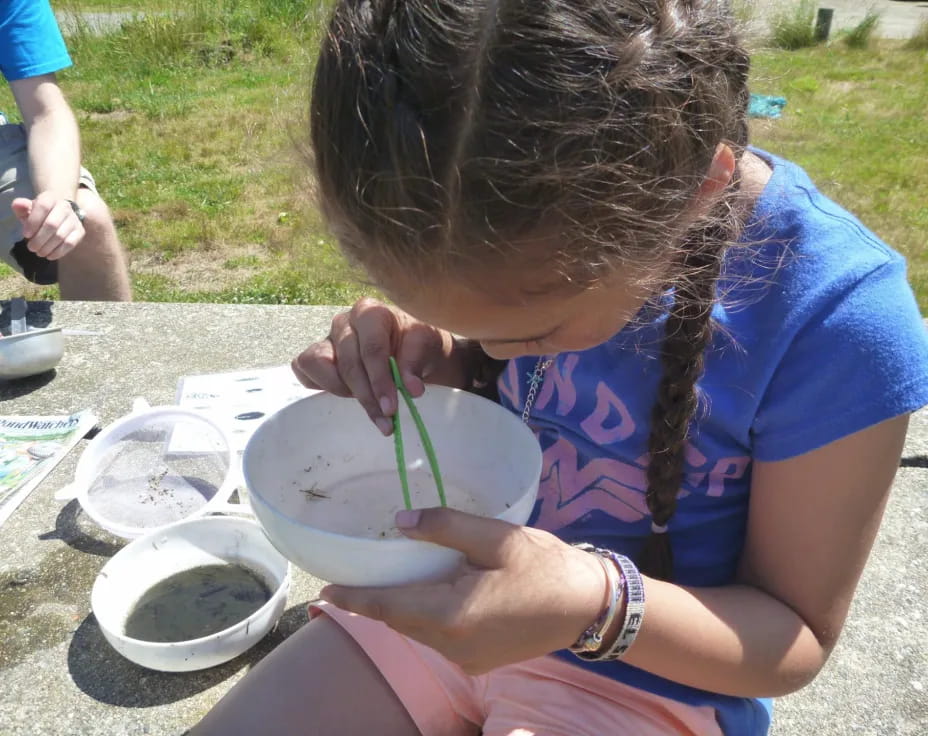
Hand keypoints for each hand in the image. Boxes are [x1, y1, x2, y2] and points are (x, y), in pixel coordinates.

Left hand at [11, 193, 84, 260]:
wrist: (59, 216)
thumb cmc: (39, 215)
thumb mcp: (27, 210)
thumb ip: (20, 207)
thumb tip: (18, 205)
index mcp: (50, 198)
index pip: (43, 207)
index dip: (33, 222)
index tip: (25, 235)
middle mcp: (65, 206)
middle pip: (52, 224)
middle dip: (39, 239)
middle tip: (31, 248)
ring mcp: (74, 219)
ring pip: (60, 236)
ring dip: (47, 247)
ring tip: (39, 252)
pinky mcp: (80, 231)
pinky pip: (70, 243)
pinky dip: (58, 252)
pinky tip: (50, 256)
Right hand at [292, 298, 463, 434]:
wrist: (412, 347)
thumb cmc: (416, 342)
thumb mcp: (424, 346)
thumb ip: (415, 365)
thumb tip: (412, 390)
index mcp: (371, 312)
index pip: (371, 348)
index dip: (380, 381)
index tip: (391, 408)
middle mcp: (345, 322)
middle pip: (348, 362)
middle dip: (366, 395)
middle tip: (386, 419)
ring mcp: (328, 339)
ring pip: (318, 363)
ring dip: (342, 391)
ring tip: (368, 404)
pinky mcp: (318, 356)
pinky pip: (305, 370)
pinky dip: (321, 386)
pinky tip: (347, 397)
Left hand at [320, 508, 607, 674]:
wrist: (589, 606)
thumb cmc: (545, 566)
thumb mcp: (496, 536)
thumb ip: (446, 527)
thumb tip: (401, 523)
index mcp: (451, 615)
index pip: (387, 607)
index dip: (354, 600)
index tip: (324, 594)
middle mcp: (452, 645)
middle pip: (399, 622)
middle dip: (375, 603)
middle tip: (356, 580)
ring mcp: (467, 658)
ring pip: (419, 632)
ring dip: (402, 610)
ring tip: (392, 583)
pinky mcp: (481, 661)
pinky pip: (440, 639)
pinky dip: (426, 618)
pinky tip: (433, 596)